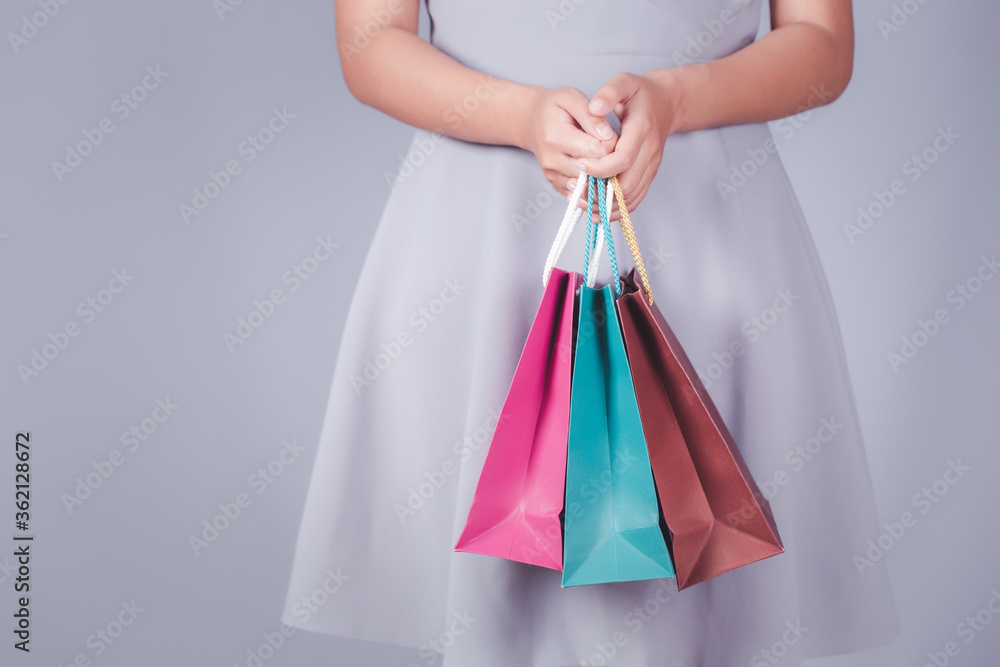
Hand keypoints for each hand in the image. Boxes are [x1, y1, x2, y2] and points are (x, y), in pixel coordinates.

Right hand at [519, 86, 617, 199]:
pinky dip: (592, 181)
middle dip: (608, 159)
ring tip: (600, 154)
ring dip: (601, 172)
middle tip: (607, 144)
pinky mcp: (555, 184)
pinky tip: (592, 166)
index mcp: (556, 138)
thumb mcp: (571, 98)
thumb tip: (607, 135)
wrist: (531, 122)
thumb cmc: (553, 107)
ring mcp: (553, 175)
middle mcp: (552, 161)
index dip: (611, 142)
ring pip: (590, 184)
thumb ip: (591, 115)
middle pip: (595, 170)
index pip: (598, 150)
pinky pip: (582, 191)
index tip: (609, 133)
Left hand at [575, 72, 680, 214]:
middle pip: (625, 186)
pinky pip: (633, 200)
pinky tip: (595, 210)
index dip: (599, 168)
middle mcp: (650, 153)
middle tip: (574, 187)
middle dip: (597, 192)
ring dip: (603, 205)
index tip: (579, 164)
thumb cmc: (640, 93)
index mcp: (642, 131)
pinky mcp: (648, 175)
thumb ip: (609, 92)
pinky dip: (614, 209)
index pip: (622, 160)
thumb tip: (594, 108)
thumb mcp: (624, 82)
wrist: (666, 102)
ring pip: (629, 199)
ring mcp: (651, 167)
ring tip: (579, 201)